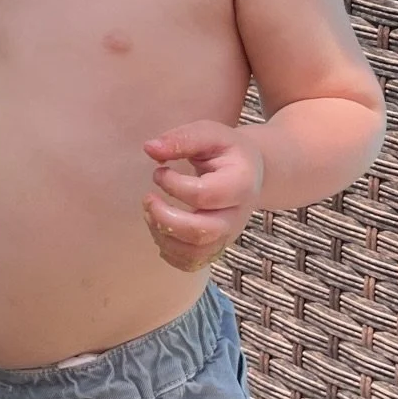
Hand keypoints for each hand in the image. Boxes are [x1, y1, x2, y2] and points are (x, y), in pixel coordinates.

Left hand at [141, 122, 263, 273]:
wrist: (250, 173)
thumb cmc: (226, 151)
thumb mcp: (209, 134)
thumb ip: (182, 139)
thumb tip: (150, 148)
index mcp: (240, 183)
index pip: (202, 195)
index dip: (172, 185)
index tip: (159, 170)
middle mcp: (237, 216)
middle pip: (201, 232)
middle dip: (164, 218)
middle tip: (147, 199)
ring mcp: (228, 236)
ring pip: (194, 253)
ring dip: (162, 236)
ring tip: (150, 213)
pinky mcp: (217, 247)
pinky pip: (192, 263)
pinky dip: (169, 252)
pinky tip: (160, 228)